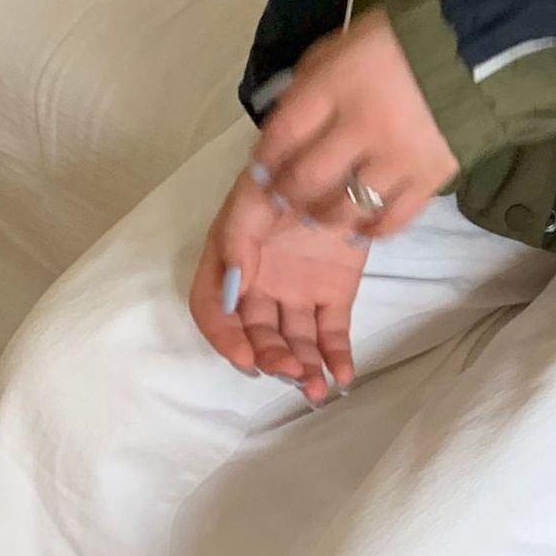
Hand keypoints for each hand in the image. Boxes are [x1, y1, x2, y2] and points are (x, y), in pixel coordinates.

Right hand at [190, 176, 367, 402]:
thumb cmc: (284, 178)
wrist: (340, 166)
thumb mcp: (251, 199)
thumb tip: (233, 291)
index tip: (245, 356)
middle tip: (289, 371)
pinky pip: (332, 333)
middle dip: (270, 357)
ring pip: (294, 341)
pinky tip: (342, 377)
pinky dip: (337, 357)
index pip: (213, 309)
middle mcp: (258, 285)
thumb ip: (237, 242)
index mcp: (229, 262)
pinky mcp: (334, 295)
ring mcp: (297, 292)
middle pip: (256, 332)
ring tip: (314, 389)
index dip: (225, 337)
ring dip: (302, 368)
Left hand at [250, 9, 456, 239]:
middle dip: (287, 195)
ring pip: (346, 207)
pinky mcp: (431, 178)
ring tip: (321, 212)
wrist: (474, 49)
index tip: (264, 170)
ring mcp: (399, 157)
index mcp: (336, 84)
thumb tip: (283, 130)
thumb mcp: (341, 47)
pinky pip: (394, 219)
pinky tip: (362, 227)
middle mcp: (364, 126)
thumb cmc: (398, 45)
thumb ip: (310, 86)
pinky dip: (372, 229)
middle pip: (307, 179)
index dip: (265, 161)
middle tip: (287, 198)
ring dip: (324, 215)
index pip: (282, 135)